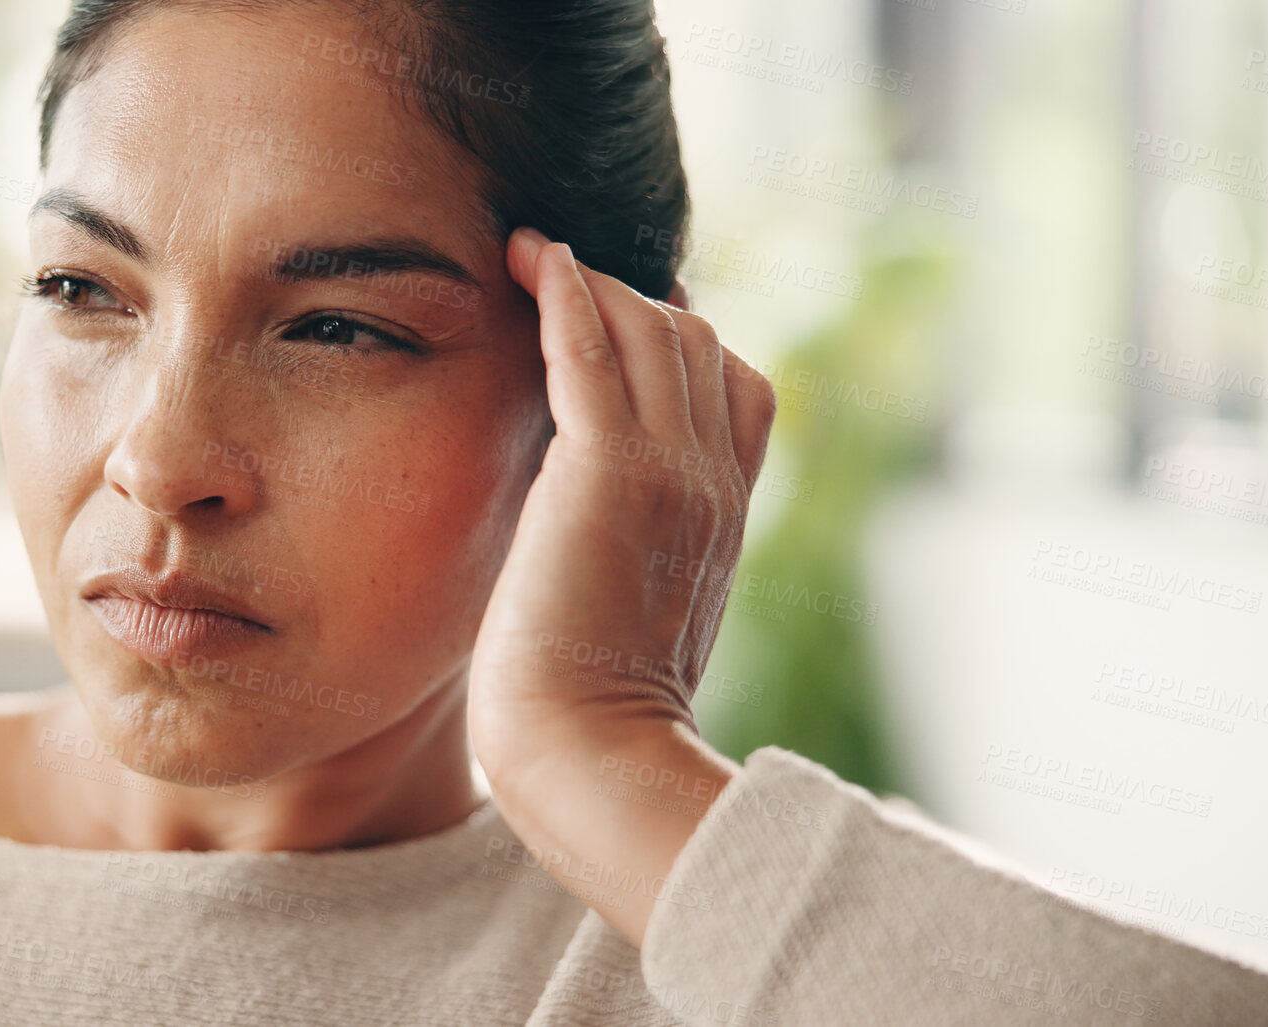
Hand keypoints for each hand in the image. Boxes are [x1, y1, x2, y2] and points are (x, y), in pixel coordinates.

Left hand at [465, 229, 775, 926]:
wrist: (592, 755)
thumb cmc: (593, 715)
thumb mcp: (638, 624)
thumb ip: (634, 563)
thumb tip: (589, 542)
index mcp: (724, 518)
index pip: (736, 389)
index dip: (686, 343)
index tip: (626, 319)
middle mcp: (712, 483)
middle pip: (697, 343)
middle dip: (634, 298)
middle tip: (560, 276)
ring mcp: (669, 471)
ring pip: (651, 330)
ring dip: (593, 282)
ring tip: (530, 255)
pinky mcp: (609, 469)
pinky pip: (592, 347)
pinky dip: (565, 290)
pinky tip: (531, 255)